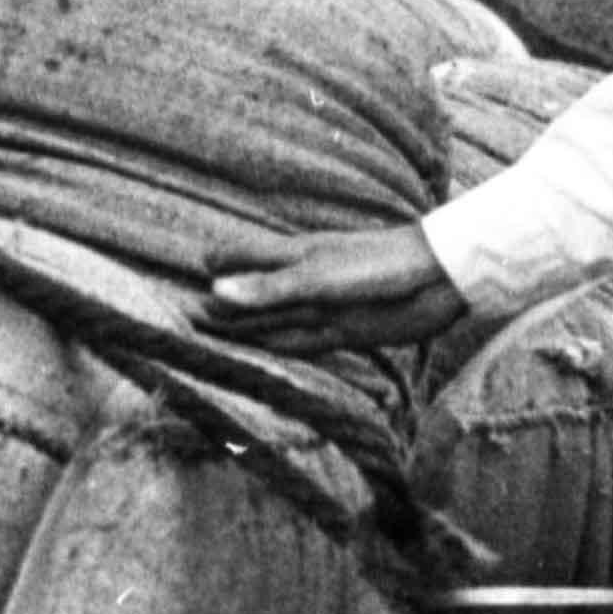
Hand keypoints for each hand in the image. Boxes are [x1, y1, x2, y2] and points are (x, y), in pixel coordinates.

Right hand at [194, 227, 472, 354]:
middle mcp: (297, 283)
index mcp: (286, 257)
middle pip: (247, 296)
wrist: (439, 278)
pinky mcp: (341, 332)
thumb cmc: (378, 265)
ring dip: (240, 332)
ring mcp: (318, 308)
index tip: (175, 290)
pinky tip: (256, 356)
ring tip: (202, 344)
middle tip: (173, 327)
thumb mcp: (319, 277)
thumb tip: (214, 294)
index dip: (209, 271)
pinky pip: (297, 342)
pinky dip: (273, 349)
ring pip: (268, 321)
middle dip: (216, 308)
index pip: (232, 258)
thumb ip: (269, 290)